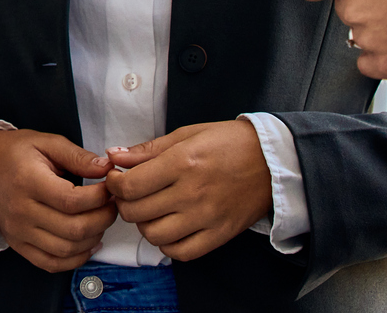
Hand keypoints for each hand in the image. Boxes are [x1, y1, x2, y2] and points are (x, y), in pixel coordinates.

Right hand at [0, 128, 116, 272]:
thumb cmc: (14, 153)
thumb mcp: (45, 142)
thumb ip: (77, 156)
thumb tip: (106, 169)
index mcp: (28, 181)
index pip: (72, 200)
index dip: (100, 198)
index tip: (109, 188)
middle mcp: (21, 211)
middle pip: (73, 229)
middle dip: (103, 219)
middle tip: (111, 205)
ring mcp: (18, 232)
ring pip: (66, 250)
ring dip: (93, 238)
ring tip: (100, 221)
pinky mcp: (18, 245)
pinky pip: (52, 264)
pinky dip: (75, 259)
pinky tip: (87, 244)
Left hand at [103, 120, 270, 260]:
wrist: (272, 161)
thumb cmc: (229, 143)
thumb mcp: (187, 134)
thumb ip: (148, 149)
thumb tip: (114, 155)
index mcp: (182, 162)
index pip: (130, 185)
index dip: (114, 184)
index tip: (115, 179)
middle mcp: (192, 193)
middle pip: (136, 212)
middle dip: (124, 203)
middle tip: (130, 194)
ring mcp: (206, 217)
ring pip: (154, 235)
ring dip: (144, 224)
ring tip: (150, 210)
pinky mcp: (219, 234)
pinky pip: (181, 252)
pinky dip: (168, 244)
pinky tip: (169, 228)